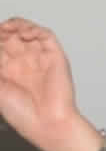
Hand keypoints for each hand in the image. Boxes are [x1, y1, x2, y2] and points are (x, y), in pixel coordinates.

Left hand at [0, 17, 102, 150]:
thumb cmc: (23, 114)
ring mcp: (39, 59)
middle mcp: (23, 63)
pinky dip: (34, 29)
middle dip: (2, 32)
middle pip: (10, 37)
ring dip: (16, 26)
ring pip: (27, 32)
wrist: (47, 124)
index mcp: (7, 71)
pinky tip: (24, 32)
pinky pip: (46, 36)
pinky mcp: (55, 57)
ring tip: (7, 29)